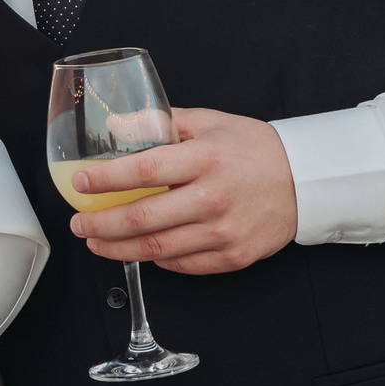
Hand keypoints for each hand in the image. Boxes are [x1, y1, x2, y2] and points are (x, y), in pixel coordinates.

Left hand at [66, 108, 295, 273]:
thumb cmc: (254, 150)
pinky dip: (155, 258)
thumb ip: (161, 121)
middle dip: (100, 223)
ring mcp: (223, 231)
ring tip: (97, 241)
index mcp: (206, 159)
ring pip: (156, 248)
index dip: (106, 179)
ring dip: (117, 248)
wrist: (305, 181)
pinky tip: (139, 249)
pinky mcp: (232, 256)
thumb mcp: (209, 122)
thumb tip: (117, 123)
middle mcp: (213, 198)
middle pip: (142, 218)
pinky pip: (181, 264)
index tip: (80, 182)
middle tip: (79, 222)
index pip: (144, 170)